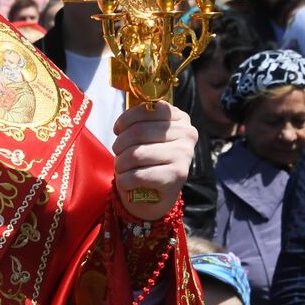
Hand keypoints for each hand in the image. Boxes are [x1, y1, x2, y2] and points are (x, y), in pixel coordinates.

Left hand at [111, 101, 197, 221]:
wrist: (155, 195)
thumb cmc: (147, 159)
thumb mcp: (146, 134)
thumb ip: (140, 121)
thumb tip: (121, 124)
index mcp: (180, 118)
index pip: (148, 109)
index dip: (125, 120)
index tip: (117, 130)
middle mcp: (187, 133)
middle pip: (138, 132)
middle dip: (119, 145)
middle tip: (118, 154)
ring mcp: (184, 154)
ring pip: (136, 154)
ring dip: (121, 164)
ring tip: (122, 169)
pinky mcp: (178, 176)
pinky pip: (139, 175)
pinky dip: (125, 181)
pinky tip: (126, 182)